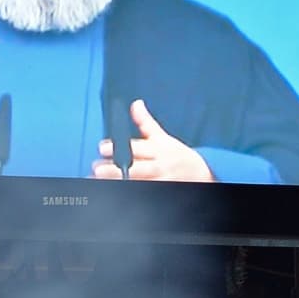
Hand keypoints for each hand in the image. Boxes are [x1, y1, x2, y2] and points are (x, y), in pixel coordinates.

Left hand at [93, 99, 213, 181]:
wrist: (202, 173)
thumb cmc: (175, 154)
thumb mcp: (162, 136)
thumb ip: (145, 122)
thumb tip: (135, 104)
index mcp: (158, 149)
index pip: (137, 149)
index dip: (120, 148)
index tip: (102, 148)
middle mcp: (159, 166)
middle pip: (137, 169)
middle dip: (117, 169)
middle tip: (97, 168)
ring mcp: (160, 181)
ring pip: (138, 182)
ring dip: (118, 182)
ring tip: (99, 180)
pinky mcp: (160, 192)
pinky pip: (142, 193)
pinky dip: (128, 192)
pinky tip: (111, 191)